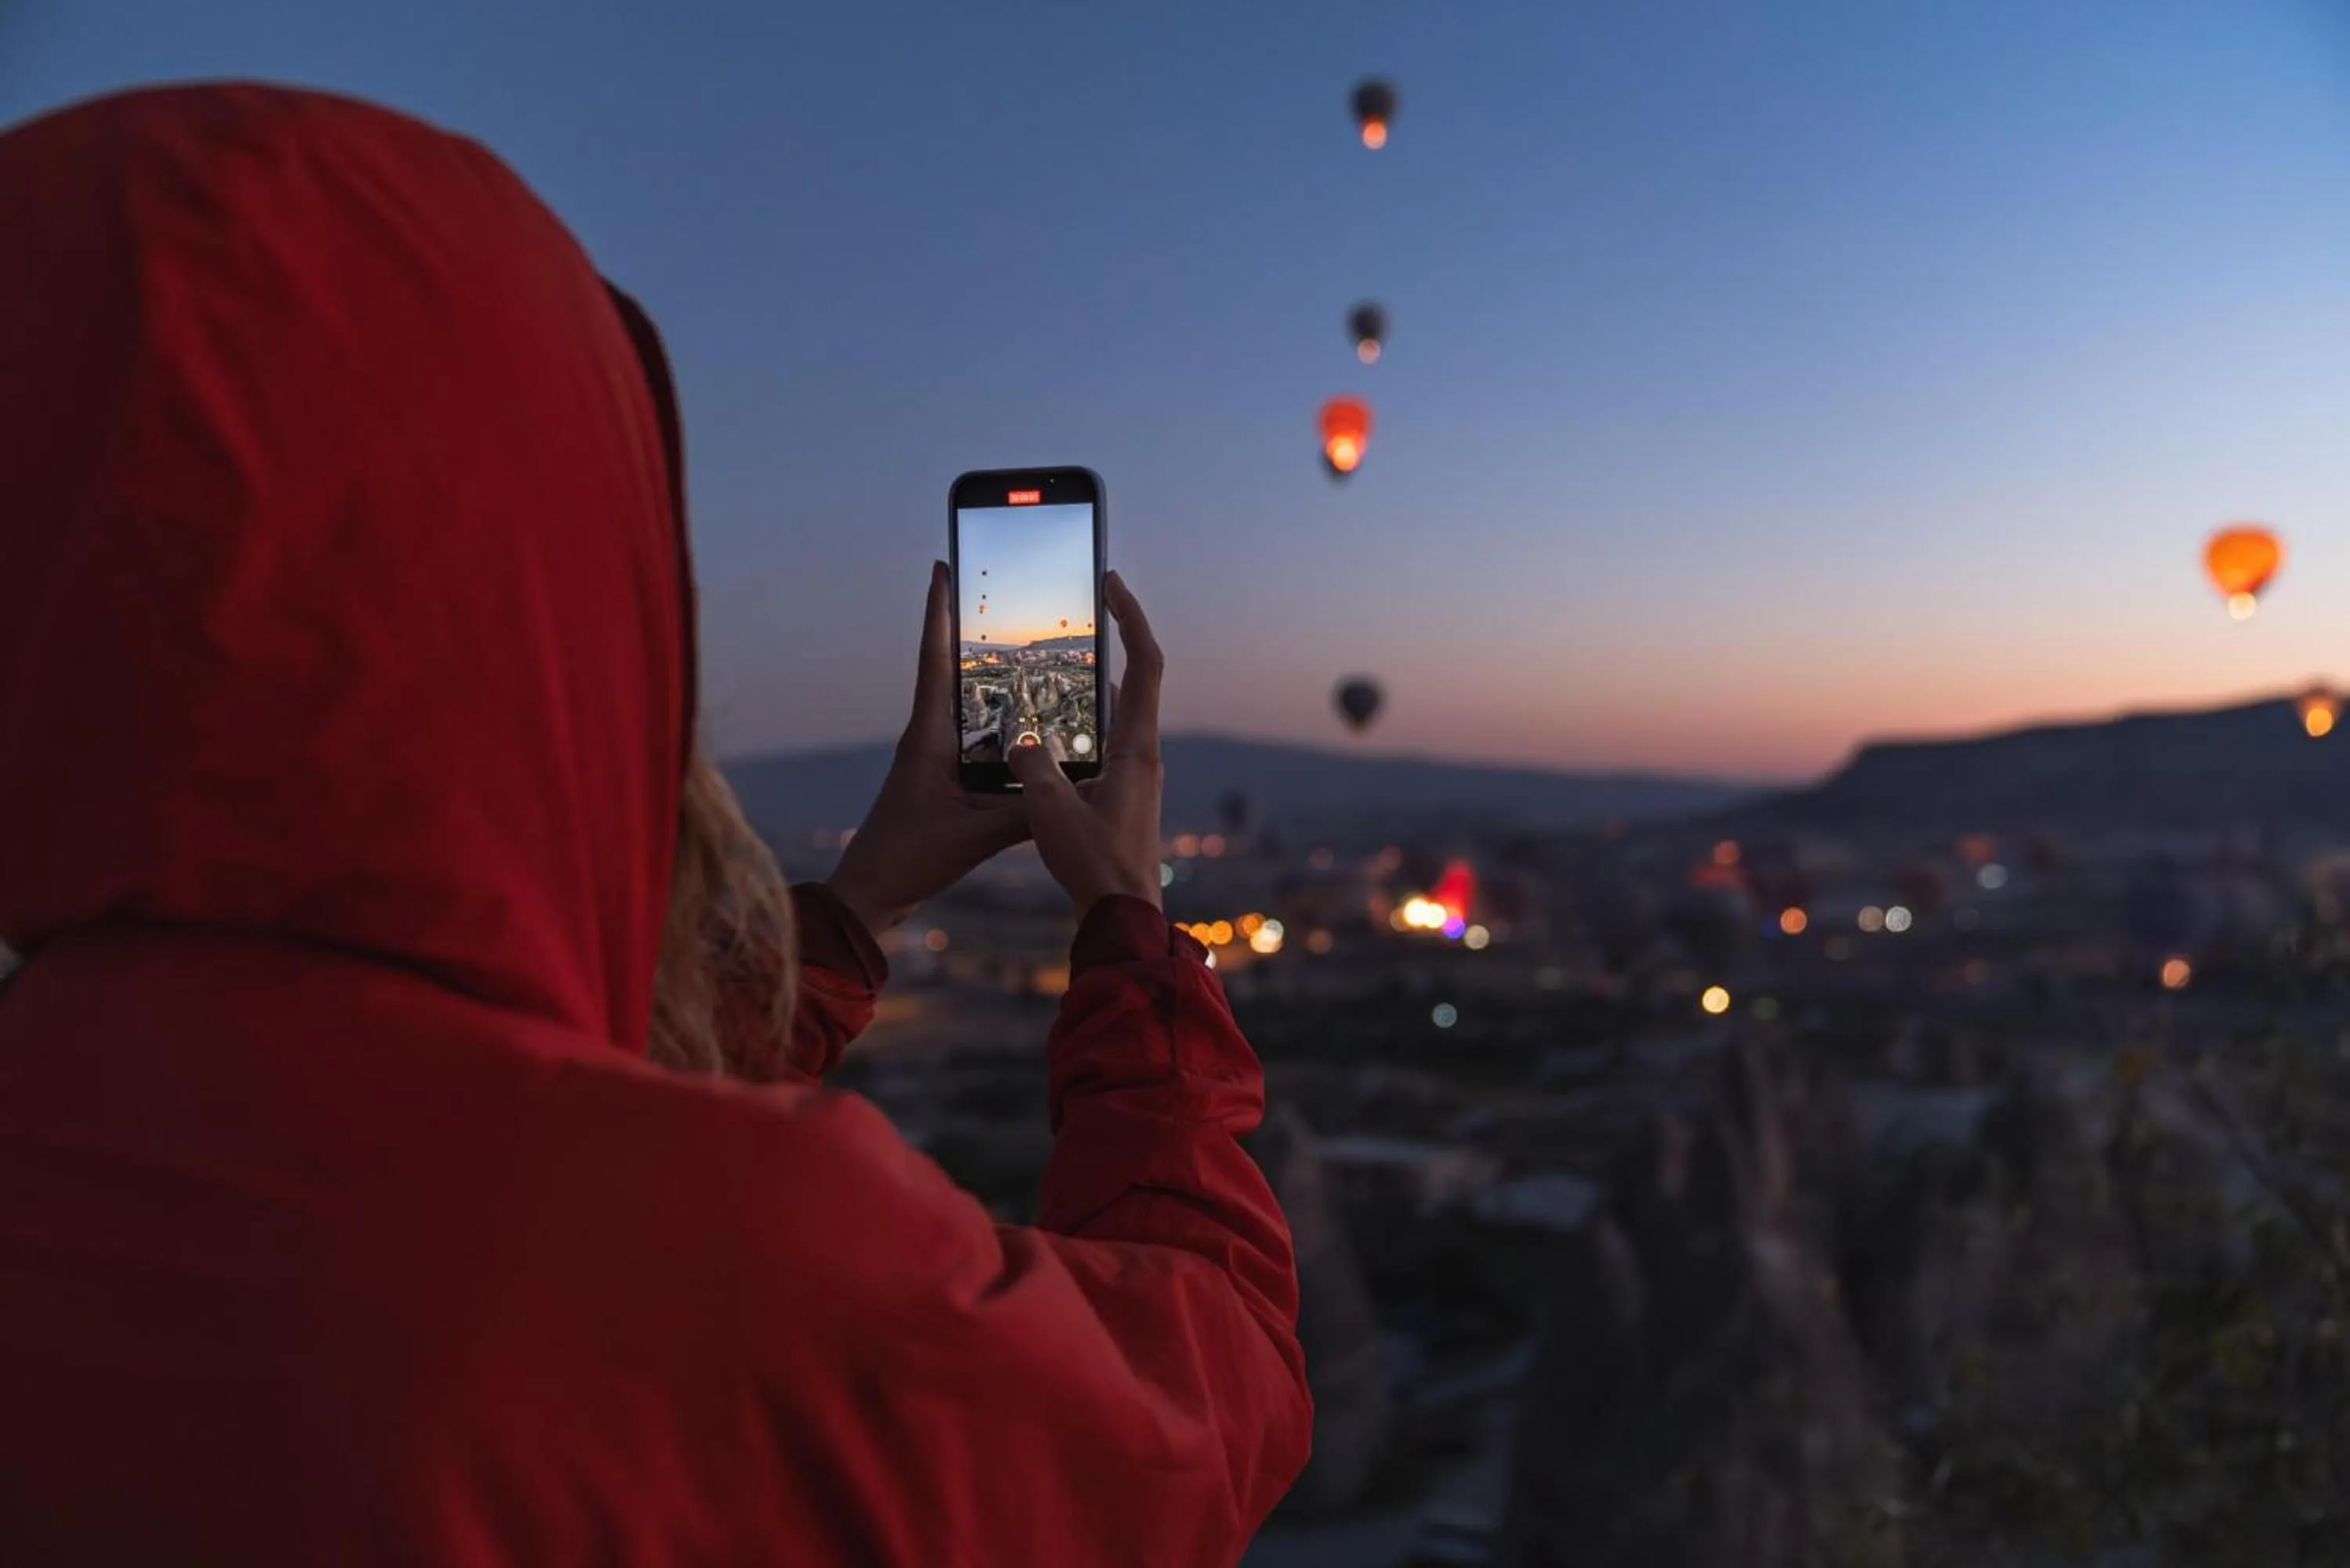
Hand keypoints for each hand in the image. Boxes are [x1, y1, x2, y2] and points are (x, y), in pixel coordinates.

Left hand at [827, 562, 1030, 934]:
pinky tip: (1029, 728)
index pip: (935, 660)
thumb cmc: (907, 860)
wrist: (871, 896)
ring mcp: (934, 758)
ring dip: (990, 679)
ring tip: (1025, 648)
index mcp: (927, 737)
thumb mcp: (975, 835)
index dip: (939, 612)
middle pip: (952, 671)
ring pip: (968, 706)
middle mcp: (928, 738)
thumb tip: (1077, 790)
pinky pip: (976, 740)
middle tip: (995, 590)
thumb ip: (1025, 812)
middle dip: (972, 631)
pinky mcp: (942, 780)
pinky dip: (1000, 726)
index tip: (942, 566)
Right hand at [1010, 570, 1163, 913]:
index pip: (1144, 664)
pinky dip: (1081, 721)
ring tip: (1058, 659)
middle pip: (1136, 679)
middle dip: (1113, 637)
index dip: (1131, 617)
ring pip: (1117, 712)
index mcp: (1136, 749)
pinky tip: (1050, 727)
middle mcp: (1142, 755)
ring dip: (1095, 681)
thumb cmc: (1095, 866)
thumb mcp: (1049, 810)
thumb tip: (1021, 742)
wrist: (1123, 916)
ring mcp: (1134, 775)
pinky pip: (1102, 741)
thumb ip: (1031, 765)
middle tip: (1087, 605)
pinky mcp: (1121, 795)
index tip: (1111, 582)